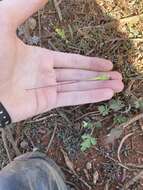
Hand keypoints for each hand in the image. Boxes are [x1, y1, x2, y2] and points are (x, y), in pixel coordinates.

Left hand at [0, 0, 123, 121]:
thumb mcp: (5, 22)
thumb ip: (26, 6)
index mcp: (38, 57)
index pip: (70, 60)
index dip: (89, 62)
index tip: (107, 64)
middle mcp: (44, 74)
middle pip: (77, 75)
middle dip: (98, 76)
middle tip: (118, 77)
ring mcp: (45, 90)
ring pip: (77, 87)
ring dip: (98, 87)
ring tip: (118, 86)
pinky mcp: (44, 104)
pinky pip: (70, 99)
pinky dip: (88, 96)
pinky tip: (105, 95)